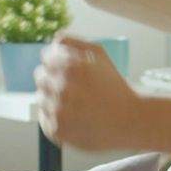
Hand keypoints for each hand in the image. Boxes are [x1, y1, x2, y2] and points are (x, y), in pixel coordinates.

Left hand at [33, 35, 141, 151]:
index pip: (46, 57)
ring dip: (52, 98)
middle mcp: (61, 88)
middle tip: (72, 88)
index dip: (57, 62)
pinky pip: (43, 118)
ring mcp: (57, 110)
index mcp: (70, 66)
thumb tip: (54, 40)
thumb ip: (74, 43)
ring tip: (74, 103)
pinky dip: (53, 116)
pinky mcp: (57, 129)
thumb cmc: (116, 87)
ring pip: (40, 97)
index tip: (68, 70)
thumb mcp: (100, 55)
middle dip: (53, 79)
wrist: (130, 120)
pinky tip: (71, 115)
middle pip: (40, 76)